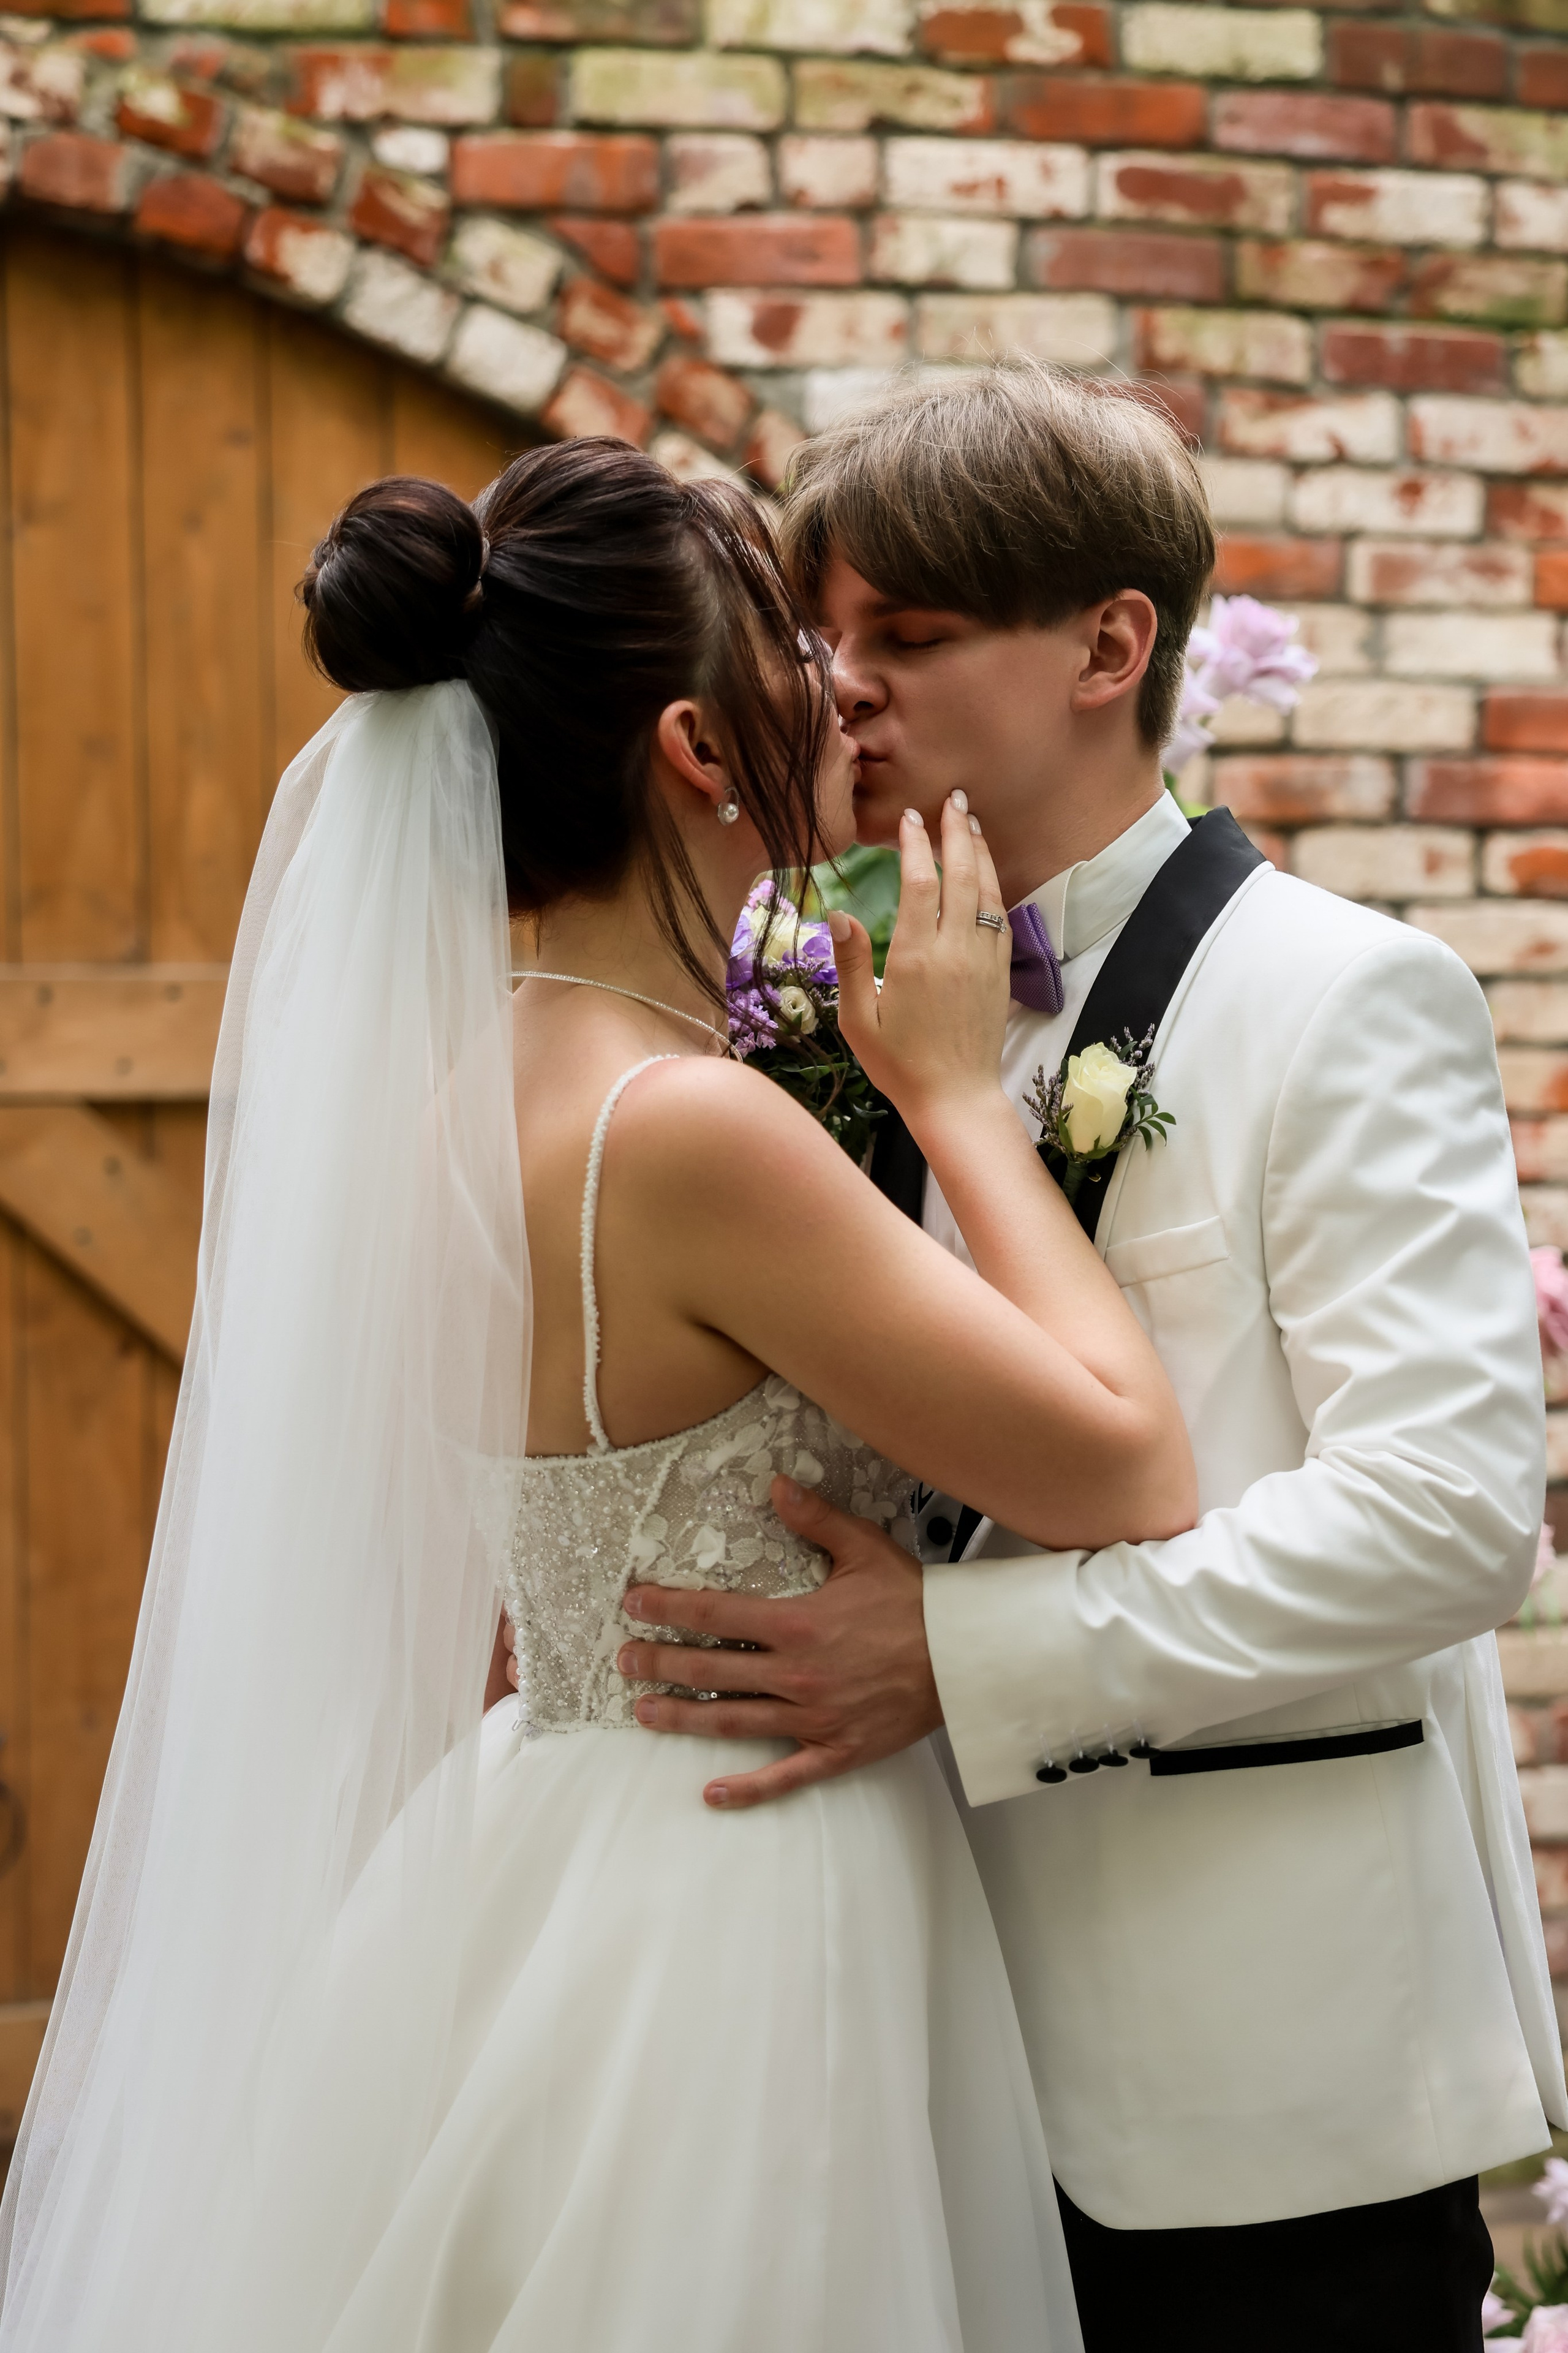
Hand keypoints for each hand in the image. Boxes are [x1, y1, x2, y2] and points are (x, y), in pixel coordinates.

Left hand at [617, 1476, 942, 1808]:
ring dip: (683, 1717)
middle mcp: (796, 1675)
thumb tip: (776, 1485)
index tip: (634, 1605)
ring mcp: (813, 1718)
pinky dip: (747, 1789)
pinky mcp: (836, 1750)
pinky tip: (711, 1793)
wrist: (966, 1659)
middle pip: (711, 1669)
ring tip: (644, 1712)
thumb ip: (816, 1519)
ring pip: (732, 1720)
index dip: (668, 1609)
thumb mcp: (865, 1549)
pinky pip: (785, 1776)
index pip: (715, 1614)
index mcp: (797, 1624)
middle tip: (624, 1659)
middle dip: (661, 1663)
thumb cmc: (917, 1603)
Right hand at [832, 791, 1010, 1133]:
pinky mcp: (999, 973)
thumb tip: (837, 913)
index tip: (910, 818)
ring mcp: (983, 960)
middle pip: (961, 875)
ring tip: (971, 823)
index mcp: (915, 958)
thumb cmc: (899, 1065)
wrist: (956, 1099)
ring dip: (980, 853)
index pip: (919, 884)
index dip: (916, 845)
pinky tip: (986, 873)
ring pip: (987, 891)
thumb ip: (850, 963)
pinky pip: (1001, 917)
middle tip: (953, 800)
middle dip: (957, 833)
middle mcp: (955, 951)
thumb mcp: (858, 1020)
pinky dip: (994, 886)